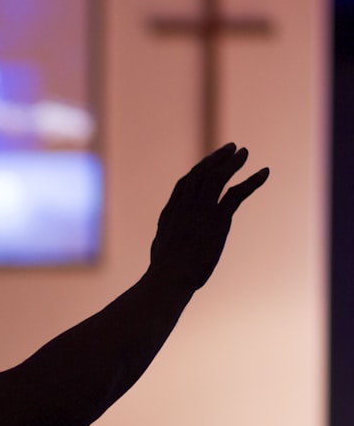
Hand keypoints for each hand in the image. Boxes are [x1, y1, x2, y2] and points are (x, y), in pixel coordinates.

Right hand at [149, 142, 268, 290]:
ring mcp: (201, 211)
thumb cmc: (164, 272)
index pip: (185, 182)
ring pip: (217, 177)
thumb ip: (168, 239)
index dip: (199, 169)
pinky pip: (237, 193)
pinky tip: (265, 172)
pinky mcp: (217, 219)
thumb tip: (166, 246)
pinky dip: (253, 181)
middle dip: (216, 158)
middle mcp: (185, 206)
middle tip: (231, 148)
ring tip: (244, 152)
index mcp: (170, 212)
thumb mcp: (161, 249)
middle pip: (200, 173)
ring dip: (232, 162)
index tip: (210, 162)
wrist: (168, 277)